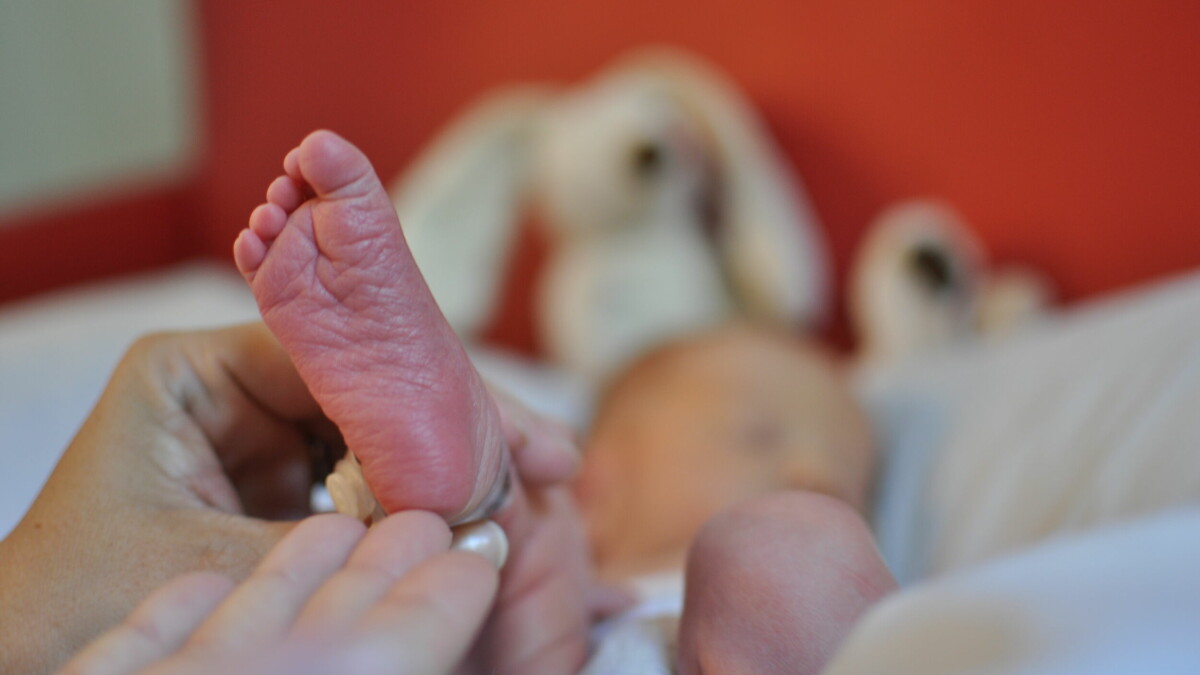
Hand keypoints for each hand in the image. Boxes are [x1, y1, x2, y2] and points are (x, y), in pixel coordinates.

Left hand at [0, 323, 579, 672]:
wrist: (24, 656)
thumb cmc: (72, 604)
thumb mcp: (215, 566)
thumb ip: (338, 550)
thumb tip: (461, 539)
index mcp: (200, 370)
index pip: (348, 358)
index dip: (440, 396)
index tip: (520, 436)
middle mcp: (238, 387)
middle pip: (378, 389)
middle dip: (463, 431)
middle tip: (551, 462)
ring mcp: (263, 434)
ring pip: (383, 435)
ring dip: (450, 468)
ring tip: (534, 489)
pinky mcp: (280, 483)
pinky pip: (368, 480)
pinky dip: (420, 504)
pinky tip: (474, 518)